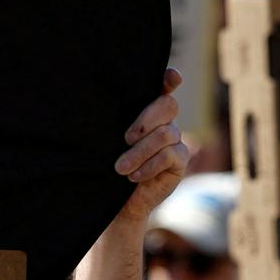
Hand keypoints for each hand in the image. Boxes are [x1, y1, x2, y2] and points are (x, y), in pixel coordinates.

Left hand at [112, 69, 187, 223]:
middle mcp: (164, 120)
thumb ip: (112, 122)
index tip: (171, 78)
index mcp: (146, 109)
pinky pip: (169, 156)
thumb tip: (99, 102)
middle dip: (146, 119)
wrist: (118, 201)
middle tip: (126, 138)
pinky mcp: (180, 160)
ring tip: (120, 168)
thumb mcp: (107, 142)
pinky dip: (149, 166)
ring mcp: (175, 139)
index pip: (163, 87)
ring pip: (165, 134)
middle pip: (168, 105)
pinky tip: (133, 176)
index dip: (168, 79)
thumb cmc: (108, 165)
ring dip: (140, 152)